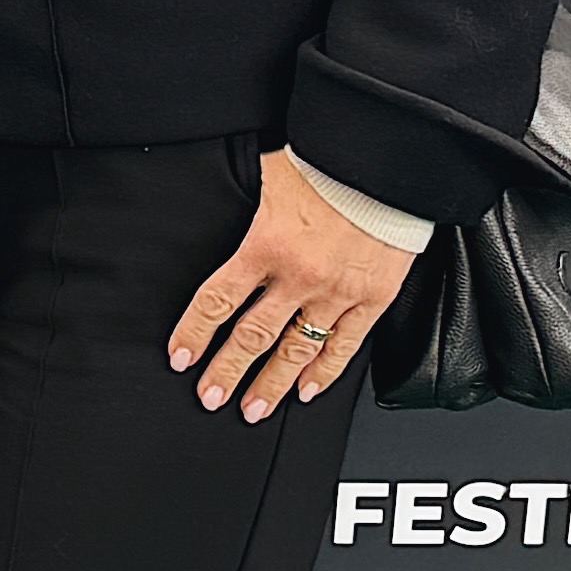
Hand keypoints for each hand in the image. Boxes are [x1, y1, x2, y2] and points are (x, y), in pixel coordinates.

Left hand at [168, 148, 412, 421]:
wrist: (389, 162)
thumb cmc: (330, 161)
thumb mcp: (269, 171)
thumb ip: (245, 197)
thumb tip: (217, 194)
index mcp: (266, 245)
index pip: (218, 301)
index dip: (195, 333)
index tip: (181, 357)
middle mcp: (299, 277)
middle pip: (253, 337)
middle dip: (228, 372)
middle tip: (211, 397)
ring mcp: (337, 293)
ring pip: (297, 351)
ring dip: (272, 385)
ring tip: (253, 410)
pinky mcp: (373, 298)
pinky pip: (345, 346)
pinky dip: (324, 372)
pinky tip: (307, 390)